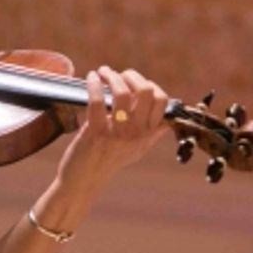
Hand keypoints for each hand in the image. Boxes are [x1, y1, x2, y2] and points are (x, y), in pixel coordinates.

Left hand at [55, 66, 169, 192]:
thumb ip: (152, 135)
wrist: (84, 181)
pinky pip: (98, 100)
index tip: (133, 82)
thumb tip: (168, 121)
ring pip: (122, 92)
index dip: (149, 84)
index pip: (162, 100)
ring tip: (102, 72)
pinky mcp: (96, 132)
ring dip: (111, 75)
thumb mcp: (137, 150)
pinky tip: (91, 78)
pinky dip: (94, 83)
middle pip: (146, 91)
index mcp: (148, 134)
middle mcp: (137, 133)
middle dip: (131, 75)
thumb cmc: (108, 162)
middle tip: (117, 74)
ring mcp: (117, 133)